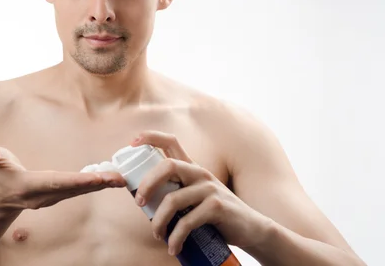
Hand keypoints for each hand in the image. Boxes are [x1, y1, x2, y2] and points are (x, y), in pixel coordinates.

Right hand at [0, 142, 125, 212]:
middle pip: (75, 189)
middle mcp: (45, 195)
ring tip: (121, 179)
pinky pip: (80, 188)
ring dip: (102, 185)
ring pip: (81, 190)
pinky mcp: (59, 194)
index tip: (96, 178)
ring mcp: (53, 197)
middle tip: (118, 179)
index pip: (57, 183)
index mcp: (30, 187)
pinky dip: (96, 184)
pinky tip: (111, 179)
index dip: (77, 181)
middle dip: (98, 184)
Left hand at [131, 131, 272, 255]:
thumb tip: (142, 199)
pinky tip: (173, 246)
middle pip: (167, 166)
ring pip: (172, 200)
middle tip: (139, 203)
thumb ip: (177, 191)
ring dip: (158, 221)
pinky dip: (175, 237)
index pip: (171, 142)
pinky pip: (187, 222)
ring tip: (157, 234)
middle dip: (147, 184)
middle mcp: (200, 173)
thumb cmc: (216, 213)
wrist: (250, 228)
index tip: (133, 142)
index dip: (151, 137)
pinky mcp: (217, 207)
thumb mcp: (197, 195)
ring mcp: (209, 188)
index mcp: (192, 167)